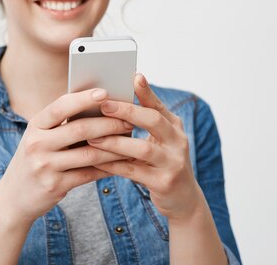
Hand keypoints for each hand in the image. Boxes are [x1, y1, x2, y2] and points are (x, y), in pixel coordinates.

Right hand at [0, 88, 133, 224]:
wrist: (14, 197)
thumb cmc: (35, 159)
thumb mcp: (40, 137)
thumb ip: (62, 124)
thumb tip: (100, 106)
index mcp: (35, 125)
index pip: (61, 106)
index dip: (83, 98)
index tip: (105, 92)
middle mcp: (37, 143)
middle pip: (80, 129)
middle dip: (109, 124)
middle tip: (129, 121)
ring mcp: (44, 166)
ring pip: (89, 154)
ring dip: (114, 148)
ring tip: (131, 142)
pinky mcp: (54, 186)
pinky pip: (89, 174)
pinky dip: (108, 168)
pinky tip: (121, 163)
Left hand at [87, 74, 204, 220]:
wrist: (184, 199)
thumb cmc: (163, 163)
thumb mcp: (160, 140)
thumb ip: (144, 122)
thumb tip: (113, 101)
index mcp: (175, 126)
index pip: (159, 104)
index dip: (146, 91)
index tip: (133, 76)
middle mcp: (178, 141)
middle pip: (153, 120)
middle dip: (127, 111)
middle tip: (103, 105)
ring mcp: (173, 163)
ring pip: (143, 148)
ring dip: (116, 141)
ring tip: (93, 136)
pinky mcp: (164, 183)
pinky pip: (134, 172)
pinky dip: (113, 165)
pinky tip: (96, 160)